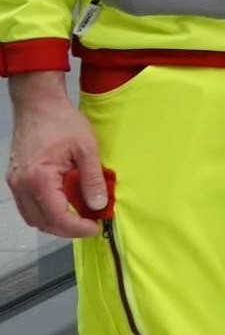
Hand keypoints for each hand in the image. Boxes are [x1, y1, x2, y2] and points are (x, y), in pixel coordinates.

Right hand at [6, 73, 107, 237]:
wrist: (39, 105)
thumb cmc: (62, 122)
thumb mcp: (87, 148)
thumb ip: (92, 179)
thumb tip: (98, 204)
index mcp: (38, 178)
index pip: (56, 216)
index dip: (76, 227)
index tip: (94, 227)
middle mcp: (21, 184)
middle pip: (41, 222)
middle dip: (66, 229)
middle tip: (89, 225)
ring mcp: (15, 182)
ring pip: (32, 217)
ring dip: (54, 222)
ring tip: (78, 217)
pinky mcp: (15, 178)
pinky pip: (28, 205)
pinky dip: (45, 210)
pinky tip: (63, 204)